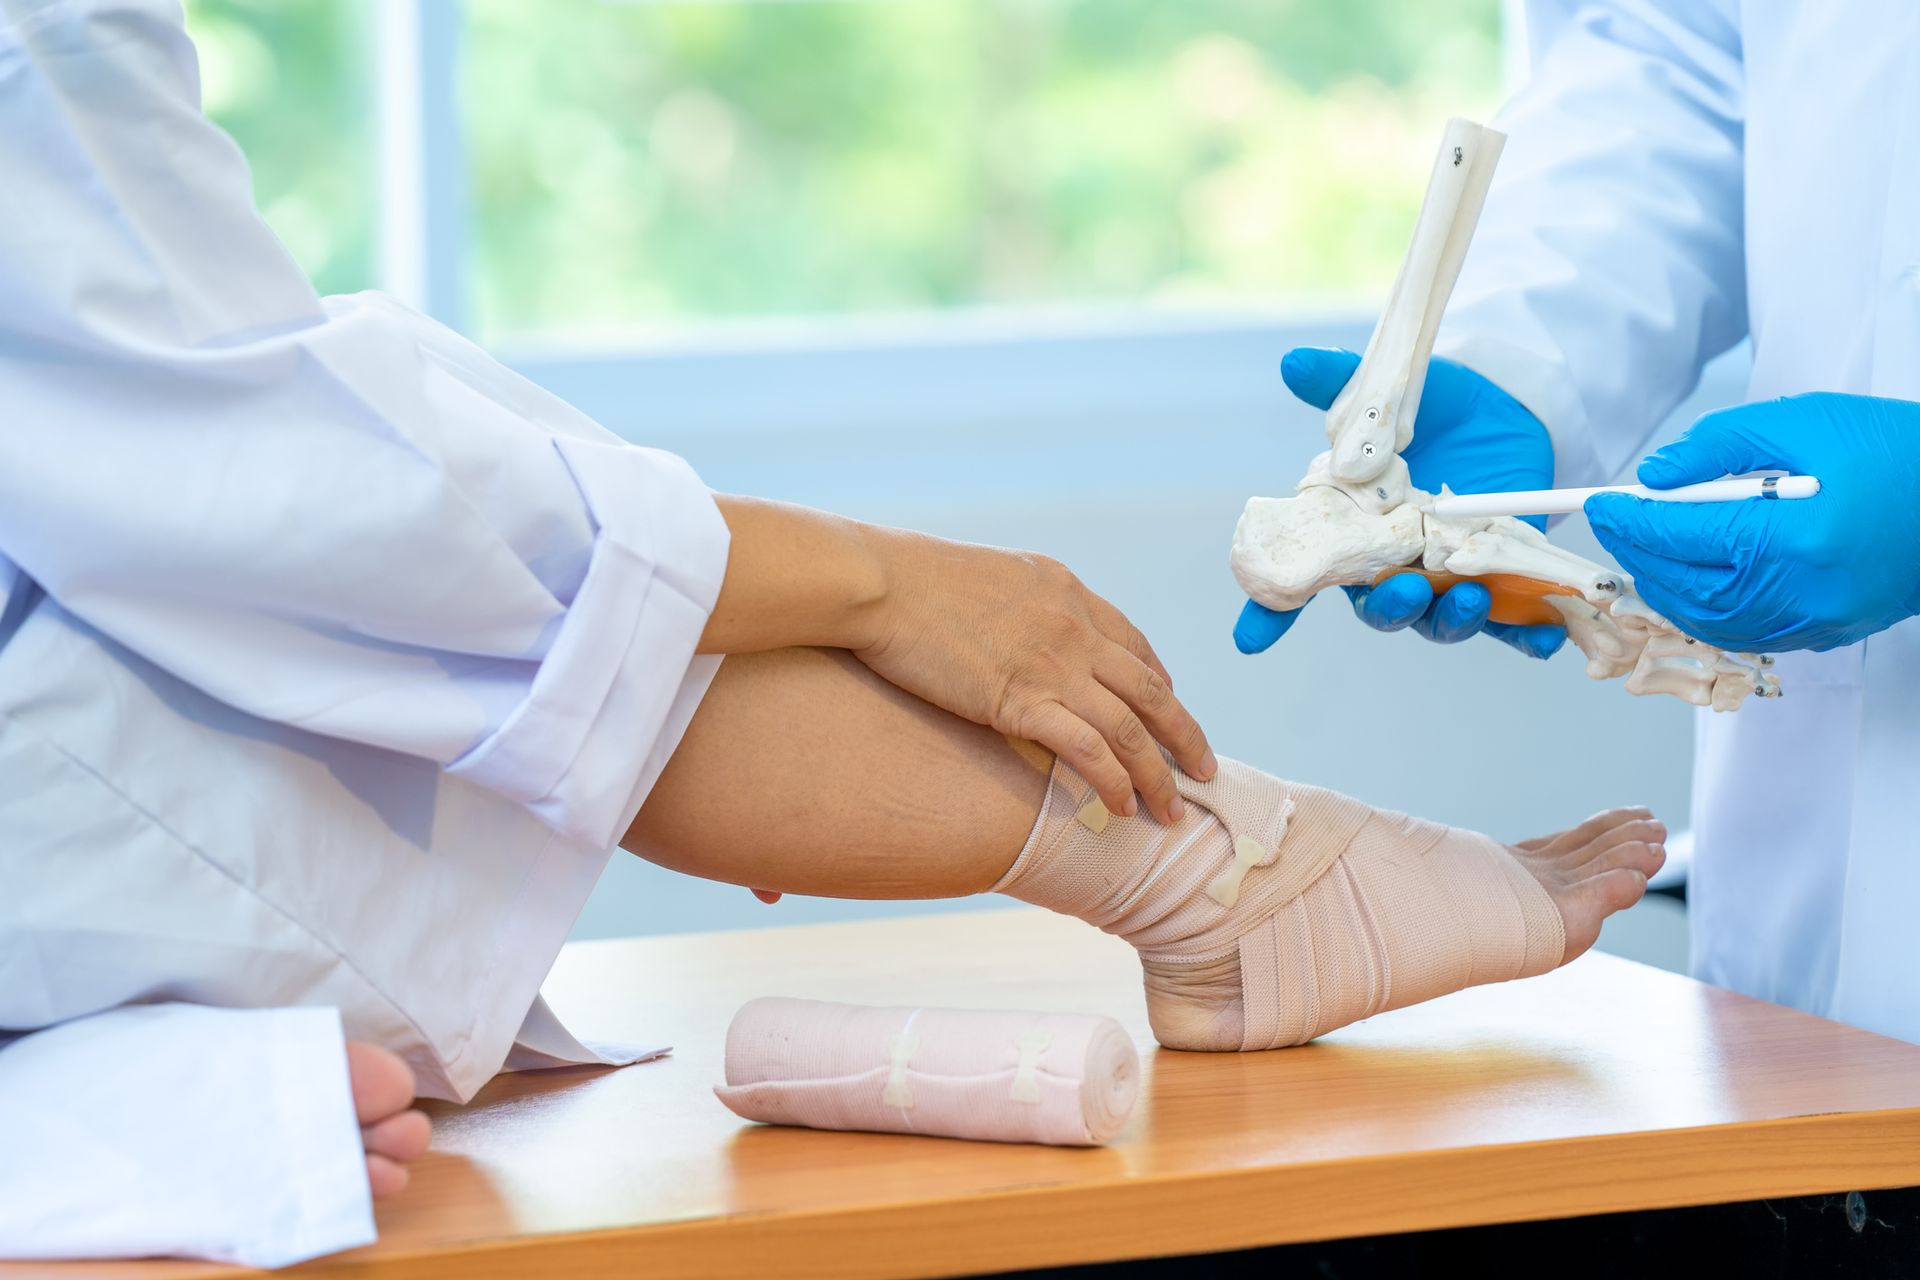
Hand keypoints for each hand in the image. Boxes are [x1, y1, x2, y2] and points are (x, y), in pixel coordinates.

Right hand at [857, 532, 1215, 821]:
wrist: (883, 583)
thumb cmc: (913, 578)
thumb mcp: (990, 575)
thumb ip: (1021, 602)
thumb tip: (1016, 625)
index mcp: (1066, 591)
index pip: (1132, 642)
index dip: (1160, 681)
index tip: (1170, 707)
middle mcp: (1075, 626)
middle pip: (1151, 688)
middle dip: (1184, 734)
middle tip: (1204, 769)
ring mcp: (1055, 664)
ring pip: (1132, 727)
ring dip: (1159, 774)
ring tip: (1173, 810)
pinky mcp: (1024, 700)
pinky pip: (1089, 749)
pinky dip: (1114, 781)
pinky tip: (1123, 807)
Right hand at [1234, 347, 1566, 660]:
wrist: (1506, 410)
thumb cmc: (1436, 407)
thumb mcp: (1391, 393)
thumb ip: (1340, 382)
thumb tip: (1295, 363)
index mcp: (1349, 530)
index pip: (1299, 577)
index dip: (1269, 611)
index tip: (1249, 639)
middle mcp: (1390, 563)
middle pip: (1376, 606)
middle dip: (1388, 608)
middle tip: (1405, 590)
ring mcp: (1443, 575)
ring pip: (1437, 618)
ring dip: (1450, 619)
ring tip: (1471, 597)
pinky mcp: (1496, 576)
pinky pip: (1507, 620)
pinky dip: (1523, 634)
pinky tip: (1542, 638)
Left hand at [1586, 393, 1919, 652]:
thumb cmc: (1897, 451)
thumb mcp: (1805, 421)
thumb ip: (1720, 445)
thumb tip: (1657, 475)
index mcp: (1793, 535)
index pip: (1683, 533)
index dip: (1630, 519)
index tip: (1600, 503)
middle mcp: (1799, 590)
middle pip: (1684, 583)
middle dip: (1639, 553)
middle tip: (1617, 522)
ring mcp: (1814, 620)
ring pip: (1706, 617)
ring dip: (1666, 585)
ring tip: (1649, 547)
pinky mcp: (1826, 632)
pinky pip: (1742, 630)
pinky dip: (1704, 607)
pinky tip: (1693, 577)